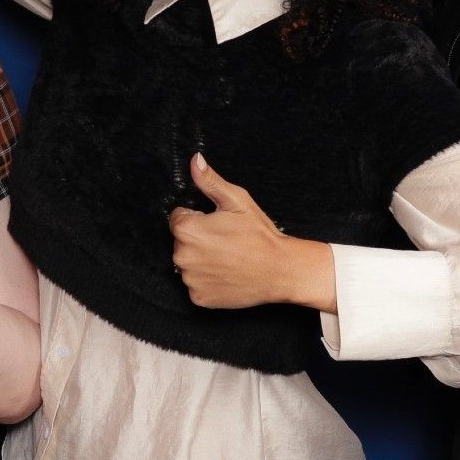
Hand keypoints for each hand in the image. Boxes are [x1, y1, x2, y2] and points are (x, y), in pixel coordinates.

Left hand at [169, 154, 329, 308]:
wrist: (281, 270)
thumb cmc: (259, 235)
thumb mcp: (237, 201)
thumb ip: (210, 181)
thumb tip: (195, 161)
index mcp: (187, 230)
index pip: (178, 218)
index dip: (198, 218)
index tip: (217, 224)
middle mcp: (182, 256)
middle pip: (181, 242)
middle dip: (198, 239)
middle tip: (226, 241)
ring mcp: (189, 279)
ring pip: (188, 264)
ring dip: (202, 261)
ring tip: (228, 258)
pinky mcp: (198, 297)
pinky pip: (196, 285)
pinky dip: (208, 281)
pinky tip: (226, 274)